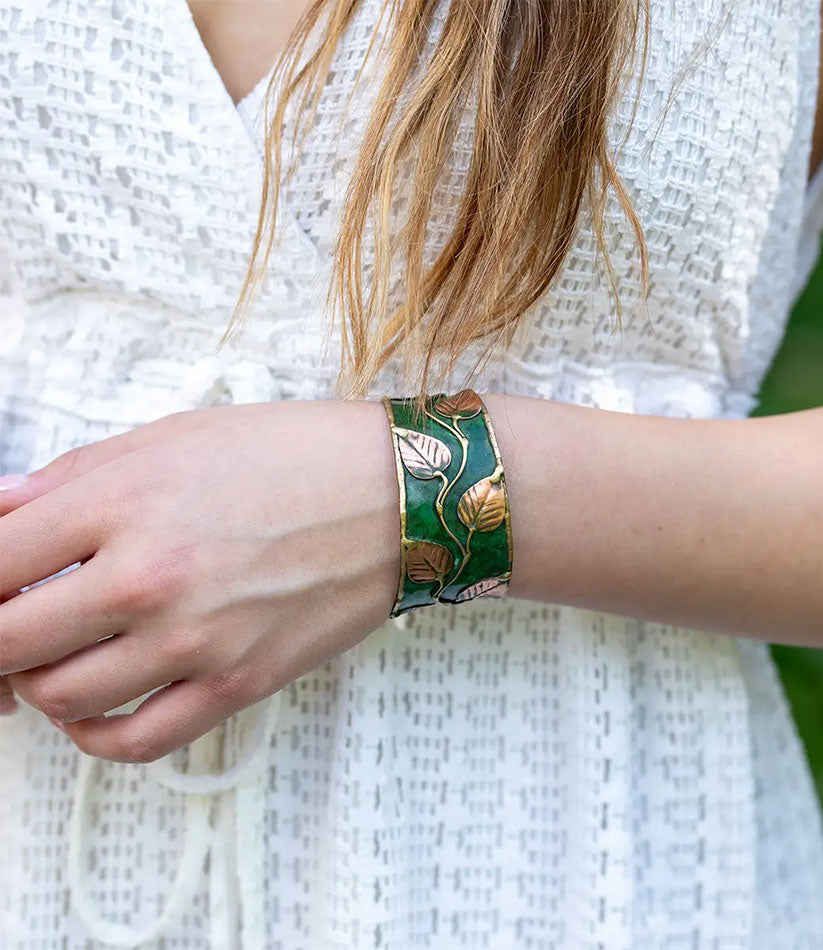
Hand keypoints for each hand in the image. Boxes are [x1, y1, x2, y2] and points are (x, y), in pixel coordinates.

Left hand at [0, 399, 400, 761]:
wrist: (395, 497)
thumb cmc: (295, 455)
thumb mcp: (177, 437)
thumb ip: (75, 476)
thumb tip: (0, 512)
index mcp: (125, 503)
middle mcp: (150, 578)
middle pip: (6, 641)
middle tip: (11, 623)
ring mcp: (195, 641)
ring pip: (60, 697)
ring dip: (38, 679)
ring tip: (60, 650)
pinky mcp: (237, 685)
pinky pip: (134, 741)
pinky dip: (92, 733)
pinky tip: (94, 706)